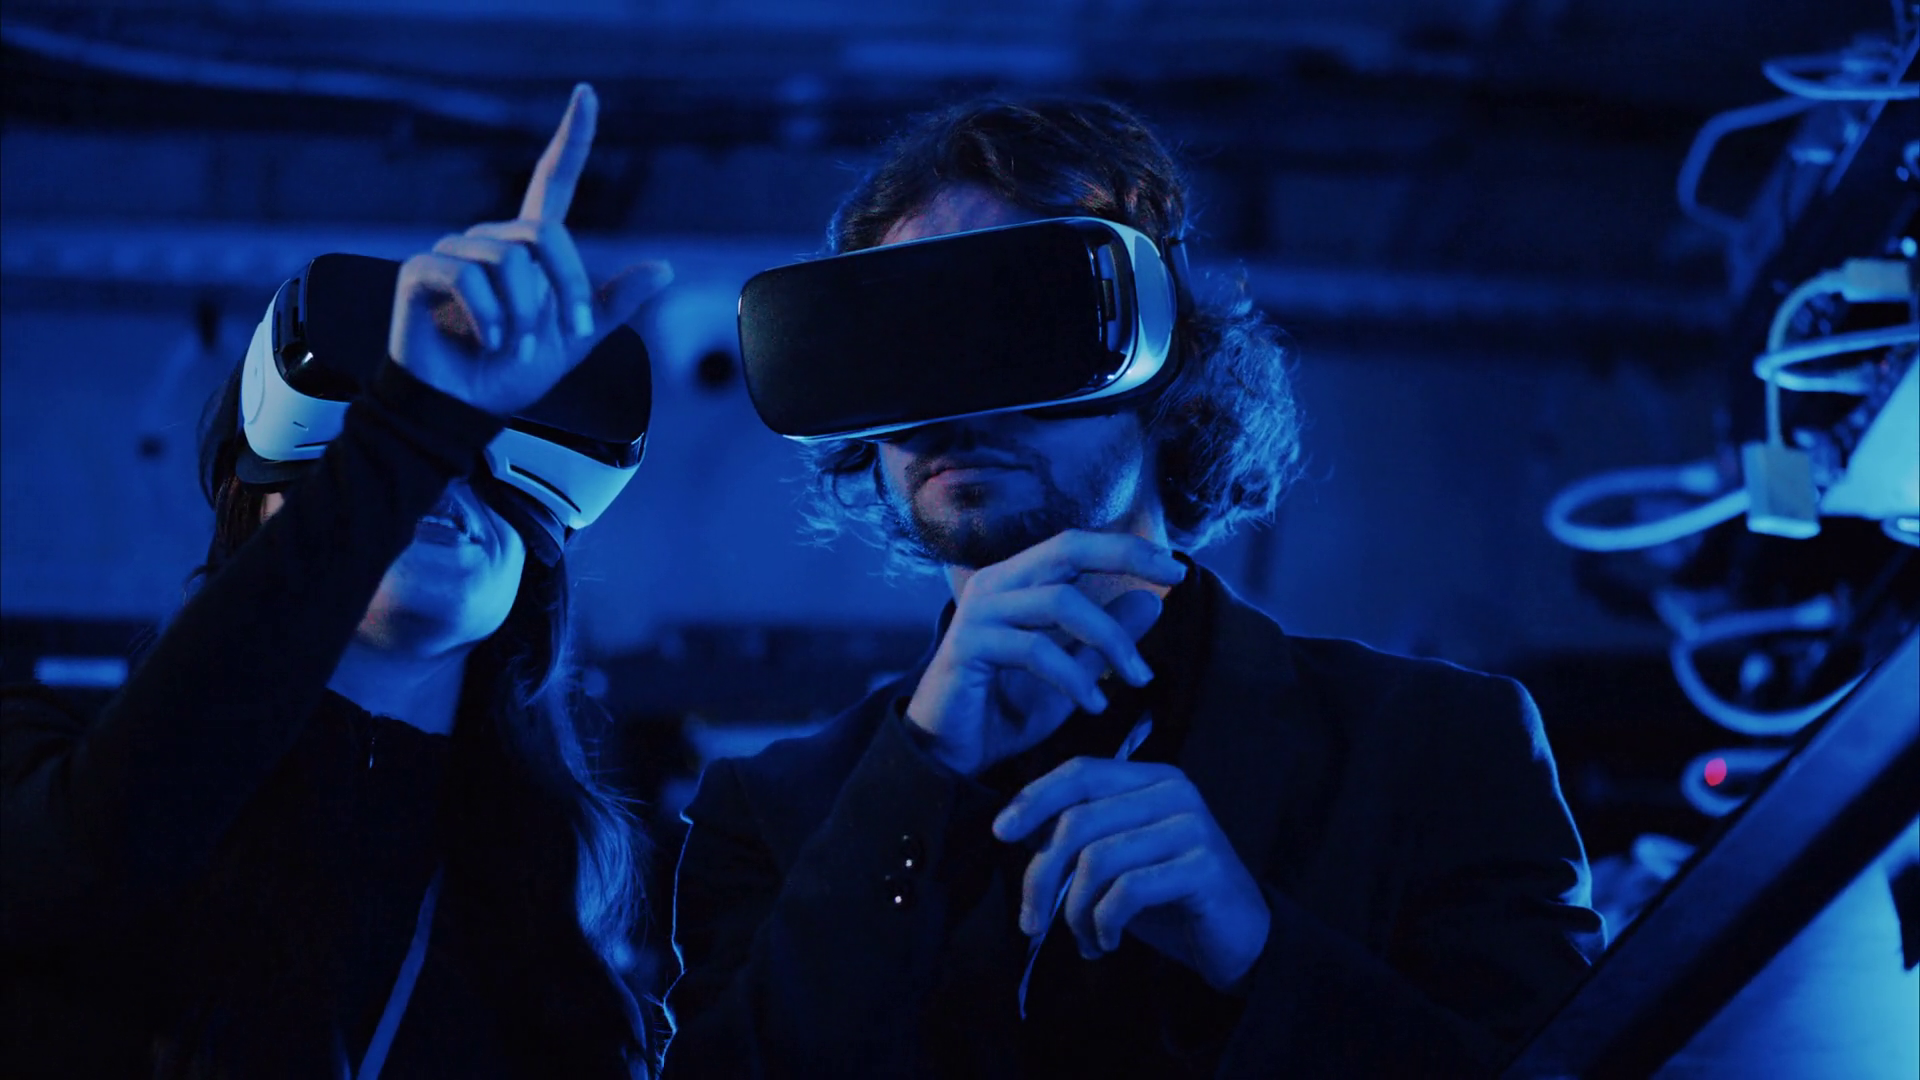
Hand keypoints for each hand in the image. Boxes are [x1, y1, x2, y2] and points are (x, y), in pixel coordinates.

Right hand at [387, 83, 672, 416]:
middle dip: (566, 291)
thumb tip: (666, 269)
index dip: (573, 138)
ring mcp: (454, 251)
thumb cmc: (511, 373)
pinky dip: (490, 318)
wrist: (466, 407)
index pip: (552, 180)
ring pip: (511, 261)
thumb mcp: (577, 338)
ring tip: (513, 345)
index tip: (587, 94)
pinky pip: (471, 279)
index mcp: (528, 248)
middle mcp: (491, 240)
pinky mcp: (422, 269)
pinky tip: (486, 341)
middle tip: (561, 336)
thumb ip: (614, 303)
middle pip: (546, 235)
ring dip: (526, 315)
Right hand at [903, 531, 1187, 775]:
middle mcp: (996, 584)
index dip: (1127, 548)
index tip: (1176, 567)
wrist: (949, 755)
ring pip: (1060, 602)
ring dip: (1110, 640)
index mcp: (1018, 581)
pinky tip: (1095, 705)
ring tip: (1138, 679)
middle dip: (1125, 558)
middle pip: (1067, 549)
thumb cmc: (1005, 710)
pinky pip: (1034, 650)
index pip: (1076, 544)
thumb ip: (1103, 636)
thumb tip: (1153, 599)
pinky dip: (1073, 678)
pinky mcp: (968, 646)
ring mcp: (979, 612)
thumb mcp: (1071, 671)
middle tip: (1174, 580)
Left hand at [994, 757, 1270, 992]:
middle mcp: (1173, 791)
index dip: (1034, 798)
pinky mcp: (1203, 865)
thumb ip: (1078, 838)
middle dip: (1041, 876)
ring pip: (1097, 860)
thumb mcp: (1116, 861)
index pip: (1080, 772)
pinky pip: (1127, 891)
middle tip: (1031, 922)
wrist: (1239, 940)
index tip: (1000, 832)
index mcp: (1150, 779)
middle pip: (1078, 821)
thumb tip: (1014, 826)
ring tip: (1083, 940)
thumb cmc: (1169, 899)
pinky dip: (1103, 923)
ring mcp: (1191, 826)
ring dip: (1075, 912)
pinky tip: (1105, 943)